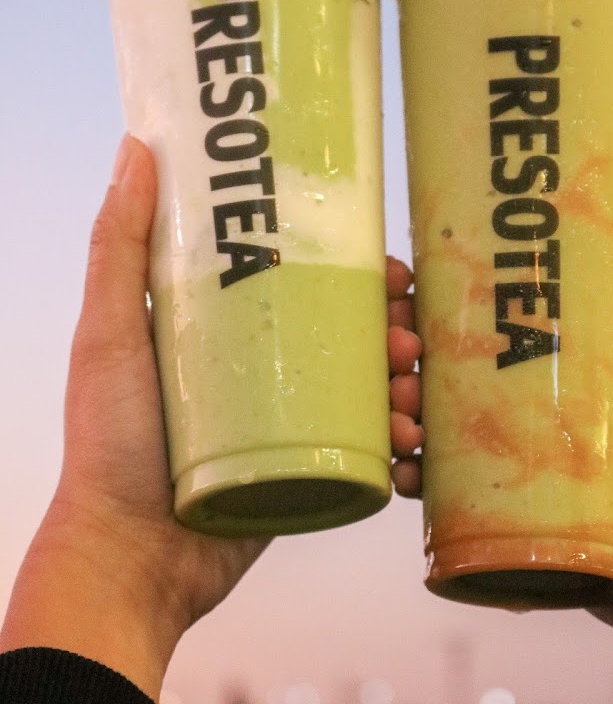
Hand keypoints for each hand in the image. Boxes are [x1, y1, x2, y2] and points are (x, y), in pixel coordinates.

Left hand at [0, 135, 446, 702]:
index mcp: (229, 329)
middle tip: (407, 336)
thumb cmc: (113, 442)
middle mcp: (264, 369)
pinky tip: (411, 439)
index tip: (388, 268)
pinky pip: (369, 446)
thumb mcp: (111, 332)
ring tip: (409, 389)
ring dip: (406, 381)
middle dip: (394, 328)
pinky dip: (399, 438)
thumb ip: (119, 245)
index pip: (308, 281)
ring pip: (369, 387)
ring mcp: (291, 422)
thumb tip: (135, 146)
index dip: (355, 270)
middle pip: (351, 332)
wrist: (130, 558)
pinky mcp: (309, 471)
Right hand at [386, 154, 612, 703]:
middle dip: (398, 343)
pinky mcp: (501, 504)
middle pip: (440, 355)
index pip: (481, 300)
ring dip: (394, 401)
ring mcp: (511, 450)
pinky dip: (408, 470)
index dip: (431, 284)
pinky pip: (439, 482)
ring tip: (397, 403)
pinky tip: (402, 463)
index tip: (402, 271)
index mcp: (559, 345)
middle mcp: (527, 391)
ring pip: (429, 414)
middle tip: (394, 343)